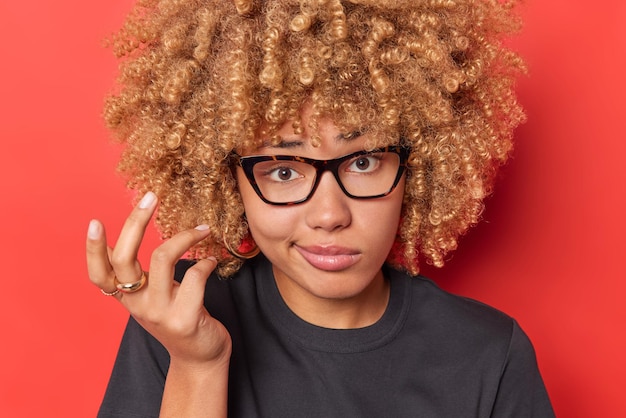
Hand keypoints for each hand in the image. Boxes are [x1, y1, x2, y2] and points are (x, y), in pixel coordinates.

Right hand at [86, 191, 231, 365]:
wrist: (200, 358)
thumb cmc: (178, 318)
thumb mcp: (152, 298)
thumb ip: (142, 275)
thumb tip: (137, 233)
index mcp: (126, 298)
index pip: (98, 274)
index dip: (92, 250)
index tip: (95, 222)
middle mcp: (137, 305)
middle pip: (124, 258)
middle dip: (135, 222)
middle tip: (151, 197)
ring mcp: (160, 312)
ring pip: (163, 259)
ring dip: (185, 237)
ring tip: (202, 230)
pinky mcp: (185, 318)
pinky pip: (195, 276)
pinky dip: (206, 262)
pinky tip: (212, 262)